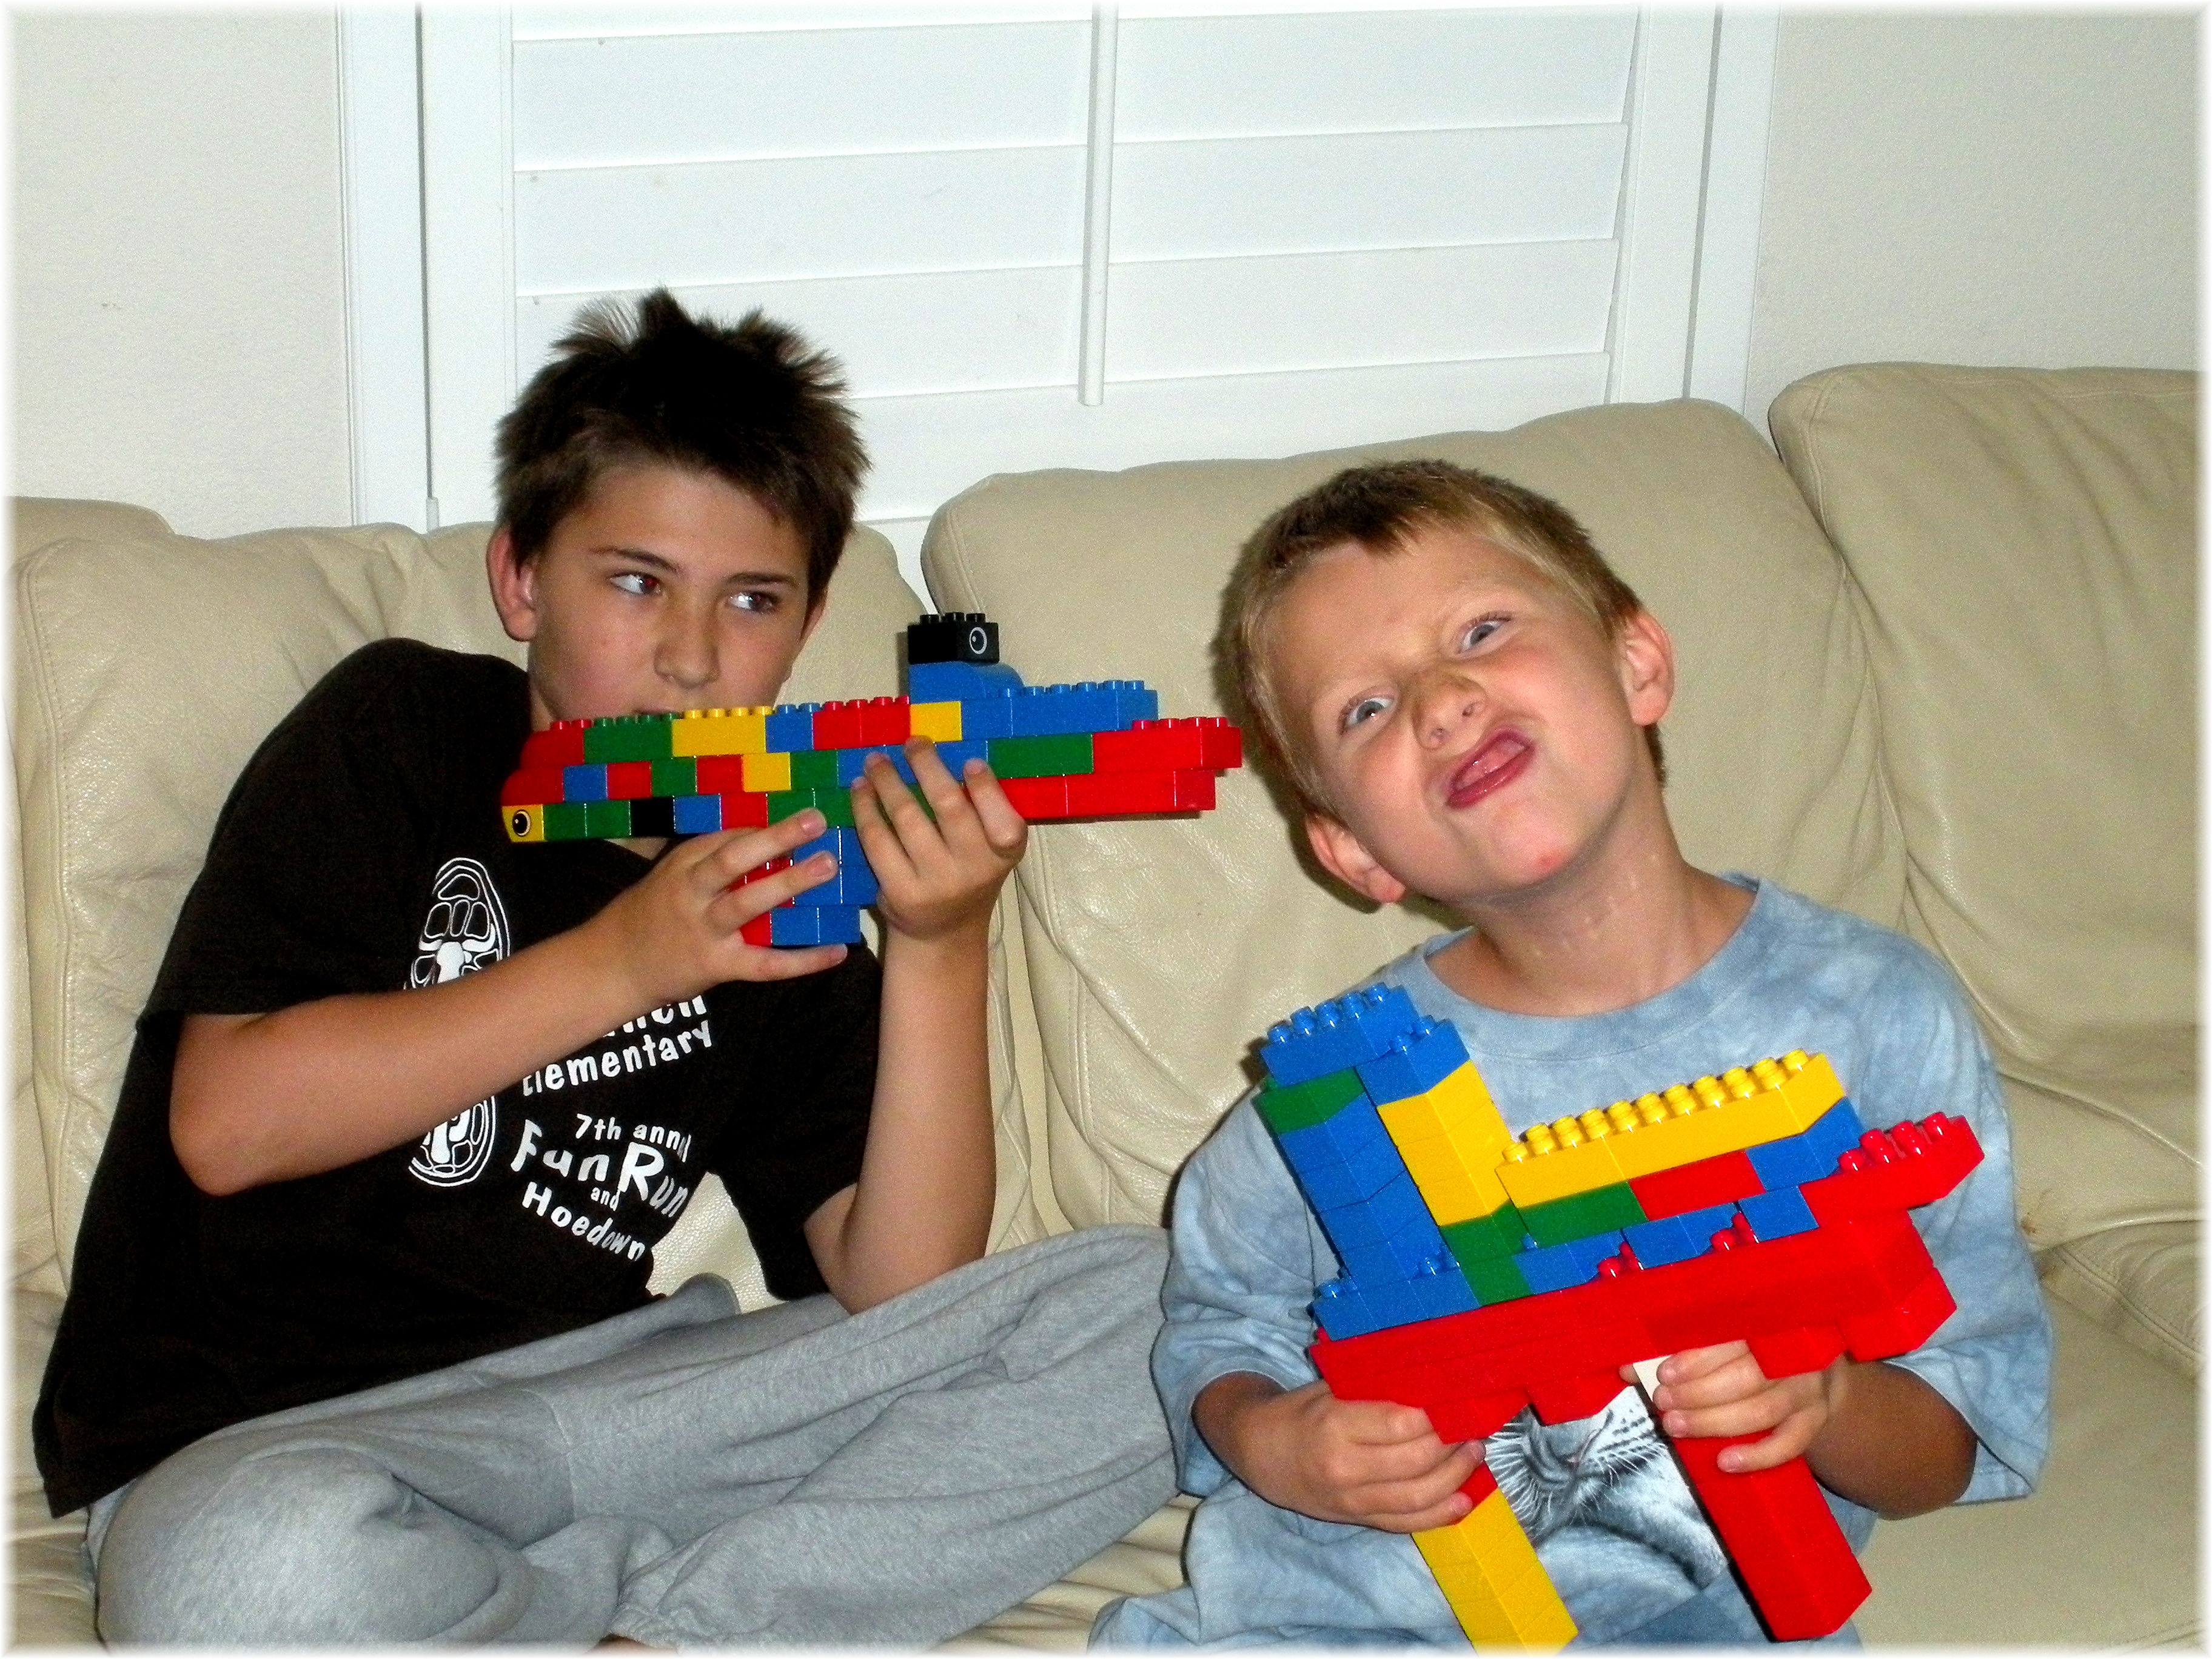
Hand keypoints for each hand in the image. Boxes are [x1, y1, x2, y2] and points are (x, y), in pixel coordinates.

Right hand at [587, 808, 849, 1006]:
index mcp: (684, 865)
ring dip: (788, 883)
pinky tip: (837, 950)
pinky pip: (766, 964)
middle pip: (731, 860)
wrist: (615, 965)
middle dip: (775, 839)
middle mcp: (692, 893)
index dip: (766, 825)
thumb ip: (712, 858)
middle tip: (817, 820)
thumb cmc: (655, 912)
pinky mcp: (718, 966)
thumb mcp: (674, 876)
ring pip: (747, 904)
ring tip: (827, 866)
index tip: (805, 811)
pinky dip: (804, 960)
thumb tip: (767, 834)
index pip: (726, 838)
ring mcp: (705, 931)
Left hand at [848, 737, 1026, 944]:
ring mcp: (937, 884)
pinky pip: (878, 840)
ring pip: (907, 818)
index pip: (1005, 824)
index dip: (987, 791)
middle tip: (912, 742)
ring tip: (876, 760)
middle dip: (927, 767)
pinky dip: (866, 808)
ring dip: (887, 781)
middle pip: (949, 808)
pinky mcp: (901, 892)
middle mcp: (975, 871)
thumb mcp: (988, 847)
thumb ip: (979, 810)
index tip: (969, 762)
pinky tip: (861, 790)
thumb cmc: (967, 873)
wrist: (944, 931)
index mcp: (1004, 854)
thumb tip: (940, 753)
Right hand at [1198, 1374, 1482, 1531]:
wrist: (1260, 1454)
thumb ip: (1376, 1388)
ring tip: (1474, 1453)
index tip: (1456, 1398)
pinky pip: (1407, 1524)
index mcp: (1335, 1425)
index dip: (1436, 1414)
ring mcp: (1352, 1500)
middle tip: (1472, 1425)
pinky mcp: (1358, 1520)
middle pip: (1416, 1461)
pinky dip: (1441, 1514)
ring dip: (1456, 1476)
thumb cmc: (1299, 1412)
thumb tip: (1432, 1382)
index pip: (1400, 1424)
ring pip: (1418, 1497)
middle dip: (1453, 1443)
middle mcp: (1345, 1468)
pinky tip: (1465, 1498)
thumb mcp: (1331, 1388)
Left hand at [1629, 1342, 1849, 1472]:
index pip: (1732, 1338)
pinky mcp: (1813, 1420)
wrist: (1807, 1370)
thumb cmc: (1747, 1349)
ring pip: (1763, 1409)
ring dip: (1715, 1421)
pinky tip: (1723, 1461)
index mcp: (1765, 1322)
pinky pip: (1790, 1443)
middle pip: (1747, 1377)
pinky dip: (1757, 1455)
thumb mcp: (1717, 1342)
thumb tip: (1626, 1368)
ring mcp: (1806, 1389)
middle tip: (1663, 1401)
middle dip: (1700, 1393)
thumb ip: (1674, 1351)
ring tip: (1675, 1425)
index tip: (1664, 1373)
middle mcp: (1790, 1354)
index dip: (1698, 1357)